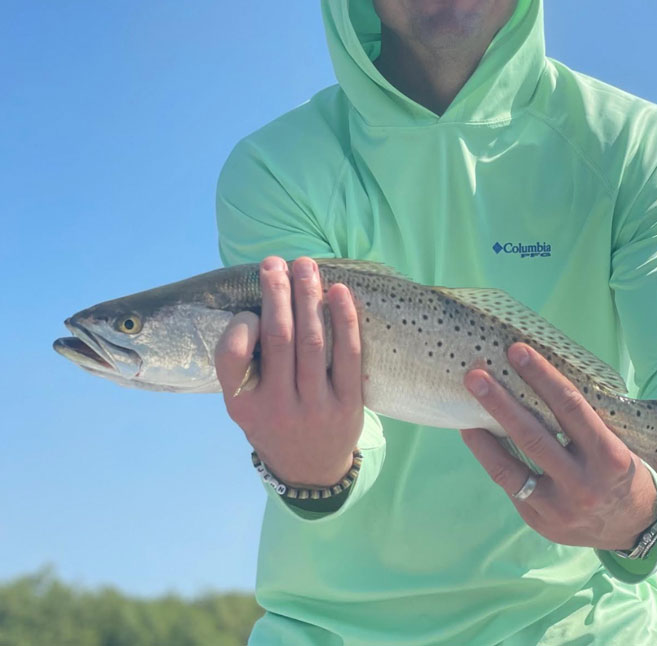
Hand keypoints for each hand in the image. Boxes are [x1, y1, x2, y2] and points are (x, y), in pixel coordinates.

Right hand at [215, 256, 363, 487]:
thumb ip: (245, 364)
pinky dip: (345, 319)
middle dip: (277, 294)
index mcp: (243, 404)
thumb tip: (257, 301)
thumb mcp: (247, 403)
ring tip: (306, 266)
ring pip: (313, 341)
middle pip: (278, 338)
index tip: (250, 308)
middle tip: (275, 262)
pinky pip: (348, 355)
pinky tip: (340, 292)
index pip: (232, 356)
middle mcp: (277, 407)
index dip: (240, 324)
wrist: (311, 471)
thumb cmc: (274, 421)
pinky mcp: (348, 405)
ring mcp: (315, 407)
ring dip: (309, 297)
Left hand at [461, 343, 656, 550]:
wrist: (633, 530)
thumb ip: (584, 420)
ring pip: (511, 468)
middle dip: (501, 403)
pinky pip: (509, 484)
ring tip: (466, 406)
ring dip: (483, 435)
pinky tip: (474, 433)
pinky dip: (488, 457)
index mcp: (609, 455)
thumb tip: (539, 376)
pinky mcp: (539, 520)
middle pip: (534, 436)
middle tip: (475, 376)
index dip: (542, 377)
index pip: (571, 407)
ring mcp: (559, 506)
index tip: (517, 351)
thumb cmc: (619, 471)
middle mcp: (584, 483)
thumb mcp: (617, 443)